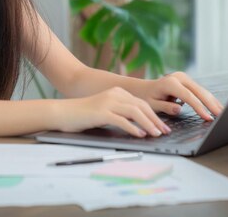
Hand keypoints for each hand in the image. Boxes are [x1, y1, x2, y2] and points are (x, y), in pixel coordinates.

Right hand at [56, 87, 171, 137]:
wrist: (63, 112)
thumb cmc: (84, 115)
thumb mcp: (106, 110)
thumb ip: (121, 113)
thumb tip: (140, 126)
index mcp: (117, 92)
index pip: (142, 103)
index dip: (155, 115)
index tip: (163, 126)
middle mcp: (115, 94)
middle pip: (141, 106)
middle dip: (155, 120)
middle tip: (164, 132)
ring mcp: (108, 102)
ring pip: (134, 112)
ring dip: (148, 124)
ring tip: (156, 134)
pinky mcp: (101, 112)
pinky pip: (121, 120)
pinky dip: (133, 127)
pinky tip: (140, 135)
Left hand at [142, 72, 223, 120]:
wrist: (144, 88)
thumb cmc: (147, 98)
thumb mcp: (152, 105)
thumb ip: (165, 107)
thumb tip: (179, 109)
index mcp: (170, 83)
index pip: (188, 96)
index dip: (199, 107)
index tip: (207, 118)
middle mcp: (179, 77)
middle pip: (199, 92)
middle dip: (211, 104)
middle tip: (222, 116)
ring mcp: (185, 78)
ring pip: (202, 91)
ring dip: (213, 102)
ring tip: (224, 113)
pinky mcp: (188, 81)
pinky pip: (200, 91)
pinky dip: (209, 99)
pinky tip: (217, 107)